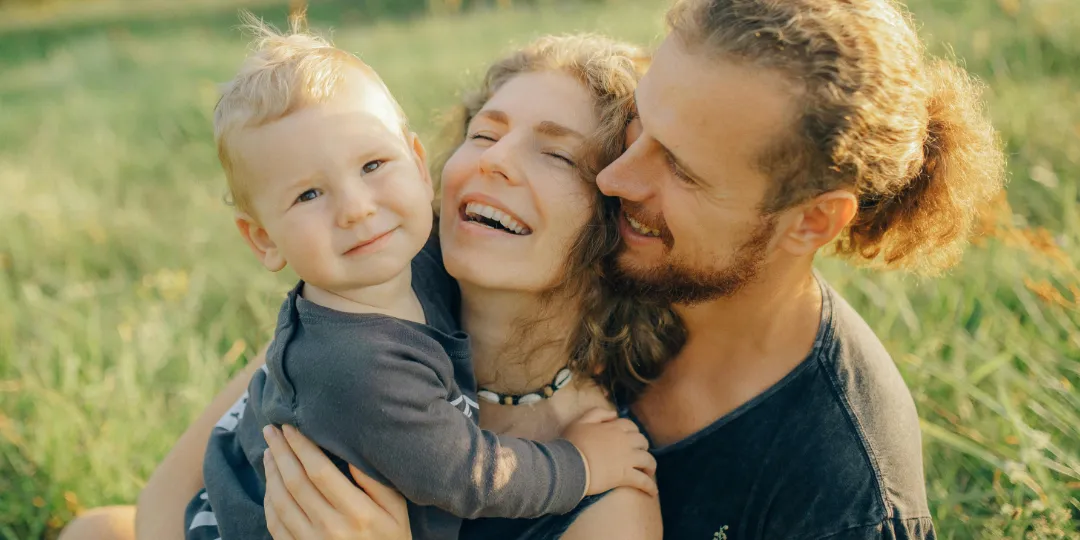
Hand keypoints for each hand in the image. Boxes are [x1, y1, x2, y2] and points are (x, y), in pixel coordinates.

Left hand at [262, 424, 411, 539]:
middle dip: (281, 452)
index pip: (320, 471)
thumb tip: (350, 452)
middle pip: (296, 483)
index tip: (291, 427)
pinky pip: (275, 525)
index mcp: (358, 513)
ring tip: (269, 452)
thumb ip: (376, 482)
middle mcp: (331, 528)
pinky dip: (269, 501)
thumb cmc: (391, 539)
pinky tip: (270, 484)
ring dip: (271, 473)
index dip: (302, 446)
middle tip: (271, 430)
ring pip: (281, 502)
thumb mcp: (397, 510)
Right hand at [561, 408, 657, 496]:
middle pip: (642, 441)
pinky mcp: (626, 476)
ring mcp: (627, 459)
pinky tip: (652, 492)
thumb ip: (598, 413)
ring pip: (648, 460)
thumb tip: (614, 414)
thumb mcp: (581, 421)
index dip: (632, 432)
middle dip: (643, 447)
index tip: (630, 439)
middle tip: (638, 454)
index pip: (630, 426)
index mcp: (614, 428)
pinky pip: (643, 481)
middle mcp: (625, 442)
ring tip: (649, 472)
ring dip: (650, 466)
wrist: (569, 465)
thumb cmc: (572, 443)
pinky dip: (650, 487)